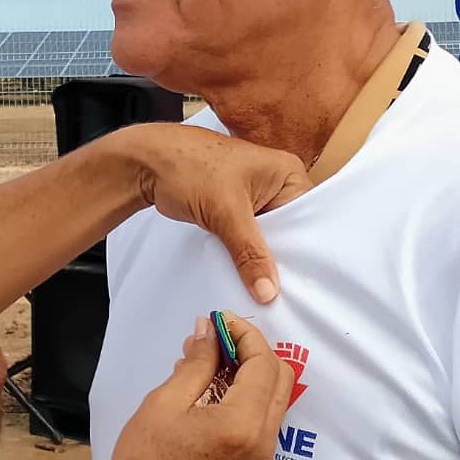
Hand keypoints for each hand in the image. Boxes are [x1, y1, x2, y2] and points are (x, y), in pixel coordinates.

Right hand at [93, 313, 293, 459]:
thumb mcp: (165, 401)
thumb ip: (197, 362)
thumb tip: (209, 330)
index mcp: (242, 425)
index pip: (263, 364)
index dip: (244, 335)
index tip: (220, 320)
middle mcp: (262, 442)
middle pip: (279, 378)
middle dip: (253, 350)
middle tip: (219, 336)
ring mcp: (261, 458)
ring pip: (274, 398)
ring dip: (250, 371)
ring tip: (210, 358)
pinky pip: (262, 418)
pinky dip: (247, 394)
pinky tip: (212, 385)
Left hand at [117, 123, 310, 303]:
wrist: (148, 165)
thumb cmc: (189, 168)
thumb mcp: (226, 212)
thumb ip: (249, 253)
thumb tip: (268, 292)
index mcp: (288, 173)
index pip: (310, 218)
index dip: (307, 250)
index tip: (308, 284)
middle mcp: (279, 184)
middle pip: (292, 231)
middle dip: (284, 258)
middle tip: (289, 294)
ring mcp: (258, 199)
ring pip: (270, 238)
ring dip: (263, 259)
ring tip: (270, 291)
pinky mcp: (238, 211)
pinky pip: (251, 239)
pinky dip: (248, 255)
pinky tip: (250, 279)